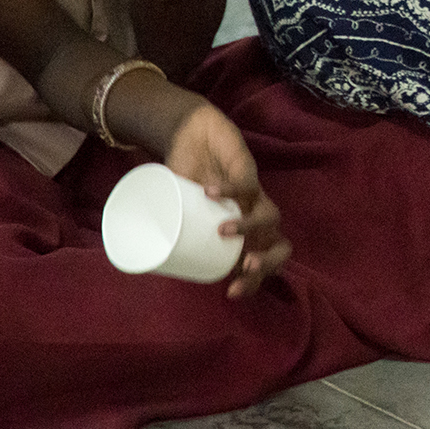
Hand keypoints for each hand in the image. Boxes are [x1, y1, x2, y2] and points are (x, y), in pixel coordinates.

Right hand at [165, 100, 290, 297]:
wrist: (189, 136)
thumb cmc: (187, 182)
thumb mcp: (180, 213)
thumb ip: (174, 234)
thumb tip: (148, 264)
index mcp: (244, 235)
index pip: (262, 264)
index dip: (255, 282)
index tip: (230, 293)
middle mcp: (255, 217)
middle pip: (280, 246)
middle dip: (268, 261)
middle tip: (244, 265)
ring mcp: (255, 194)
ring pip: (272, 216)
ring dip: (251, 227)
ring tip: (222, 230)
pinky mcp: (248, 169)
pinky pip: (247, 184)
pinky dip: (230, 190)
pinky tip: (208, 192)